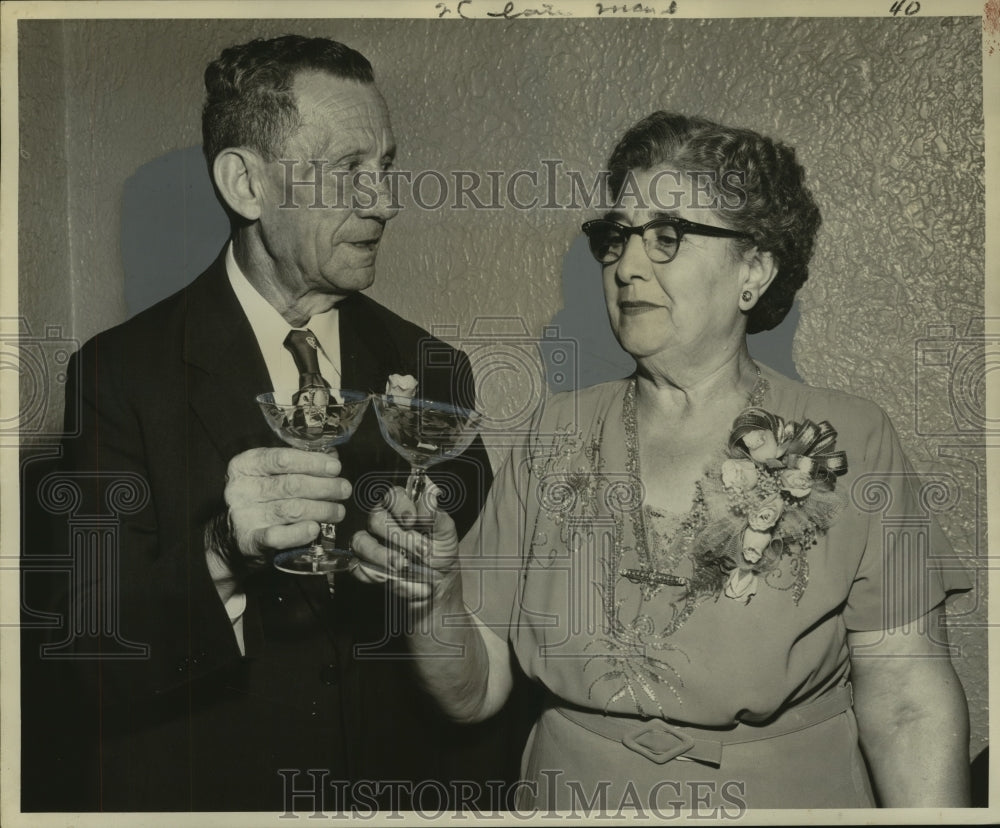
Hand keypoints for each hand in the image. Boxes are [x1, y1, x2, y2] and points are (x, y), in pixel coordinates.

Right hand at [222, 447, 351, 566]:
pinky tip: (315, 529)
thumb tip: (332, 456)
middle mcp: (240, 489)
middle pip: (291, 485)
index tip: (335, 467)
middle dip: (324, 487)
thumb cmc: (259, 499)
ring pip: (291, 509)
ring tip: (338, 511)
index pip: (282, 459)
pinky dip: (300, 533)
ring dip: (322, 510)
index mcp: (245, 465)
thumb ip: (297, 465)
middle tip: (344, 489)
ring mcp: (243, 516)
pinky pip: (278, 536)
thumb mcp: (270, 475)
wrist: (230, 538)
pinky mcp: (248, 541)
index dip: (313, 462)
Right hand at [350, 485, 458, 601]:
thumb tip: (430, 498)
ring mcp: (371, 541)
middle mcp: (383, 520)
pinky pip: (357, 565)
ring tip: (401, 566)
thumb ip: (437, 515)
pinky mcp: (364, 563)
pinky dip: (371, 572)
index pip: (393, 495)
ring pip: (361, 540)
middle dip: (398, 537)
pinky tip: (388, 577)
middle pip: (376, 518)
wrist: (437, 579)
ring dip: (381, 555)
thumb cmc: (440, 550)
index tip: (413, 521)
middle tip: (420, 551)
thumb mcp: (445, 532)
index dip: (400, 506)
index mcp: (402, 507)